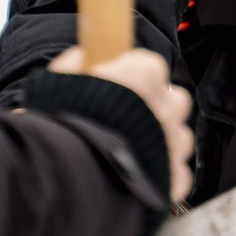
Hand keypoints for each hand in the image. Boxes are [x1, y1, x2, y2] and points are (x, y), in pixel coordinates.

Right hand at [50, 47, 195, 205]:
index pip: (149, 65)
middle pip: (172, 98)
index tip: (115, 87)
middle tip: (126, 120)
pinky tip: (136, 179)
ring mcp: (175, 143)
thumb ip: (73, 65)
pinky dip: (161, 176)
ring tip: (130, 154)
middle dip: (155, 107)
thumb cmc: (62, 127)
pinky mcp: (175, 178)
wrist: (69, 180)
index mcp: (144, 74)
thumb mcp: (56, 85)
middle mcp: (167, 105)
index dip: (131, 76)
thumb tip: (79, 55)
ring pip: (179, 136)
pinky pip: (177, 173)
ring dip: (162, 142)